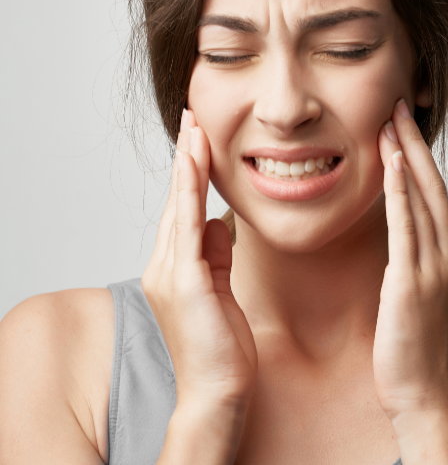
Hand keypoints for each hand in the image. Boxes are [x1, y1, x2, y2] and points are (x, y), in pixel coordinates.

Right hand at [142, 109, 257, 421]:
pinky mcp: (184, 283)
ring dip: (188, 165)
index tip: (198, 138)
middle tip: (193, 117)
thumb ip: (217, 254)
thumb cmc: (223, 345)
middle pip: (176, 200)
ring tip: (195, 128)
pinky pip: (187, 227)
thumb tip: (218, 221)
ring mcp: (170, 273)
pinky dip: (191, 193)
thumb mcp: (222, 288)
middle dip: (186, 157)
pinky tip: (197, 166)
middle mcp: (165, 265)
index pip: (183, 209)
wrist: (218, 389)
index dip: (190, 173)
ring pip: (178, 206)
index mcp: (176, 267)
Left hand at [373, 99, 447, 421]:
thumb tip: (401, 244)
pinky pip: (407, 227)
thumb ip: (415, 265)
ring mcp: (434, 268)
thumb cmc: (418, 352)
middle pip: (433, 185)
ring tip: (390, 120)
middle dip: (415, 143)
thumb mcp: (421, 298)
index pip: (435, 195)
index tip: (403, 127)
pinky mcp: (412, 282)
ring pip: (422, 197)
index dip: (420, 158)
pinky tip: (393, 162)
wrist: (424, 395)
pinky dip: (402, 191)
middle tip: (398, 105)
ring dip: (406, 154)